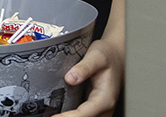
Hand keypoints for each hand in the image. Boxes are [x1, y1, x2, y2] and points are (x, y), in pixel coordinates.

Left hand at [60, 0, 124, 116]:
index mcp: (105, 97)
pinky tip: (60, 112)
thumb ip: (83, 68)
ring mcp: (101, 108)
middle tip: (48, 114)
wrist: (117, 55)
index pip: (85, 113)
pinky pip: (85, 115)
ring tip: (52, 114)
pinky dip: (73, 114)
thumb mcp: (96, 56)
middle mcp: (105, 106)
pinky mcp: (96, 106)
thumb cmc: (108, 55)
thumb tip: (70, 78)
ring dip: (71, 116)